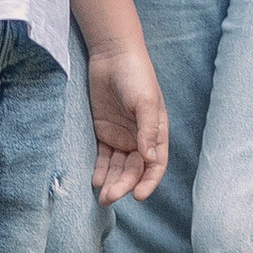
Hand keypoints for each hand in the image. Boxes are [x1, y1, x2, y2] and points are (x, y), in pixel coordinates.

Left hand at [87, 42, 169, 203]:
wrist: (112, 56)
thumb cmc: (136, 75)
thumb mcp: (145, 102)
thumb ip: (148, 130)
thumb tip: (150, 159)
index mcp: (157, 132)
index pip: (155, 165)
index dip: (149, 182)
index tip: (139, 196)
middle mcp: (140, 138)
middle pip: (134, 169)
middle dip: (124, 185)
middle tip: (110, 197)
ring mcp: (121, 136)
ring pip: (118, 167)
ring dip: (112, 182)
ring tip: (102, 196)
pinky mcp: (104, 132)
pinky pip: (103, 157)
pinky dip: (101, 170)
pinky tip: (96, 180)